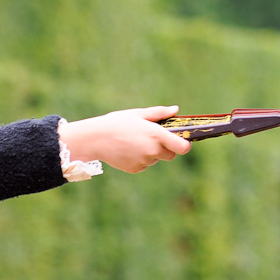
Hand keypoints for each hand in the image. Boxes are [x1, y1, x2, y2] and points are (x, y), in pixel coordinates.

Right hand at [57, 106, 191, 172]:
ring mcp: (144, 161)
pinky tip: (127, 150)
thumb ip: (159, 113)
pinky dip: (139, 159)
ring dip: (151, 153)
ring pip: (155, 159)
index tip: (181, 140)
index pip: (183, 147)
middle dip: (166, 148)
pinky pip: (144, 165)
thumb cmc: (116, 123)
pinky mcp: (135, 169)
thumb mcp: (137, 114)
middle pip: (171, 155)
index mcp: (156, 135)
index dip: (185, 145)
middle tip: (152, 139)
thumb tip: (176, 110)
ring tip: (133, 143)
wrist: (94, 139)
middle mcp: (153, 150)